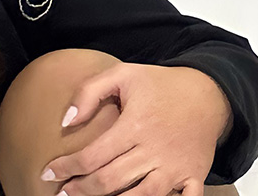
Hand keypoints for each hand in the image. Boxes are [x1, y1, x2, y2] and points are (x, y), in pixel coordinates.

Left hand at [38, 63, 232, 195]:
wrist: (209, 92)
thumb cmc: (161, 84)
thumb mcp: (122, 74)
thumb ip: (89, 92)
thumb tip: (66, 122)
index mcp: (135, 125)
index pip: (92, 156)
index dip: (66, 168)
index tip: (48, 174)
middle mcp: (155, 149)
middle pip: (110, 181)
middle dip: (81, 191)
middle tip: (63, 194)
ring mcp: (176, 166)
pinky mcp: (194, 176)